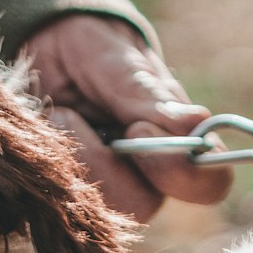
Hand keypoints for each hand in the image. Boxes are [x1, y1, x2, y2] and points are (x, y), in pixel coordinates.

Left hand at [19, 14, 232, 221]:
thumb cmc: (90, 47)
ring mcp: (105, 189)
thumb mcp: (114, 59)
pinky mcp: (65, 194)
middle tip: (76, 114)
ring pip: (94, 207)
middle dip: (103, 162)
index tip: (139, 127)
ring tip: (58, 112)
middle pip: (141, 205)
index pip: (209, 183)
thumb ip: (147, 94)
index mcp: (179, 141)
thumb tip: (196, 123)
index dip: (179, 170)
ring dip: (68, 155)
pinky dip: (44, 160)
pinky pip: (54, 200)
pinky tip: (43, 128)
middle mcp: (148, 174)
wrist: (43, 45)